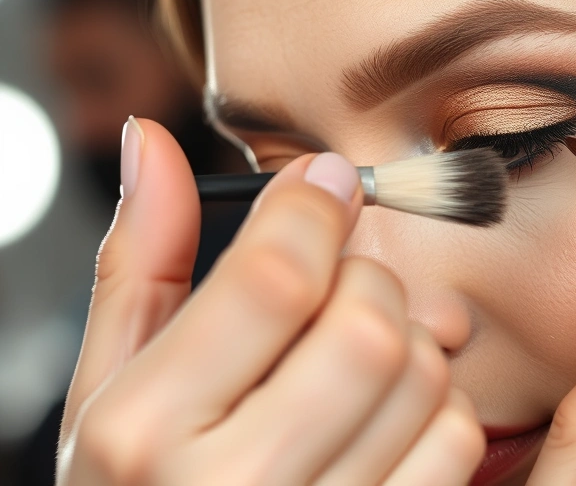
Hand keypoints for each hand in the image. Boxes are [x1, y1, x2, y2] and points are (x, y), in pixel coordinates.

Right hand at [57, 118, 484, 484]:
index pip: (273, 279)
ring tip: (359, 360)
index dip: (313, 209)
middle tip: (341, 287)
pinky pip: (458, 439)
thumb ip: (140, 267)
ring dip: (408, 343)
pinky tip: (388, 416)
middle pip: (367, 326)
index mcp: (147, 431)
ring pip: (424, 376)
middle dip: (365, 281)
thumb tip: (151, 141)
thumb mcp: (112, 388)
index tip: (326, 182)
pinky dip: (439, 407)